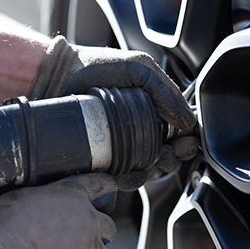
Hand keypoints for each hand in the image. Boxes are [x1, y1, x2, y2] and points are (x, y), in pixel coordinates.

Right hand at [0, 173, 116, 248]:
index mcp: (72, 196)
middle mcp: (90, 222)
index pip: (101, 186)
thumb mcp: (14, 198)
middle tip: (73, 243)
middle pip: (108, 226)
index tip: (106, 193)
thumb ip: (39, 197)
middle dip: (95, 233)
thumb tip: (38, 203)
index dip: (104, 190)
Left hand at [28, 37, 199, 187]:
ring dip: (155, 172)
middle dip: (172, 160)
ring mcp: (119, 148)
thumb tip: (188, 121)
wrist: (61, 75)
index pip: (177, 135)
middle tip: (167, 154)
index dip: (185, 143)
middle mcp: (138, 132)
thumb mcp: (139, 69)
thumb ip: (166, 92)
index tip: (184, 143)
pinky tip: (131, 174)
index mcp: (153, 112)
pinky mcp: (100, 161)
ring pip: (146, 172)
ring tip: (151, 164)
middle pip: (165, 157)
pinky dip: (129, 181)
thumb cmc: (98, 66)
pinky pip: (120, 180)